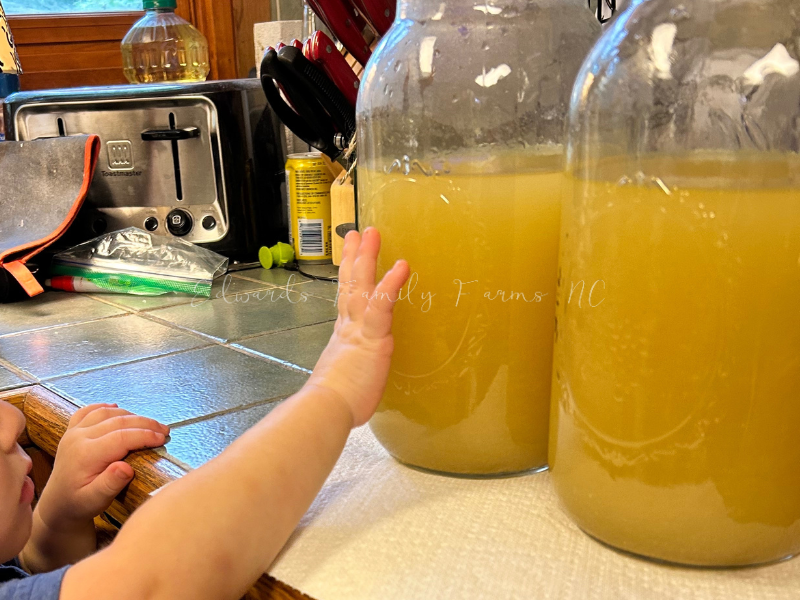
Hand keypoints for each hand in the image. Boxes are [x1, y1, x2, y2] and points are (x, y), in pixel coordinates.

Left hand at [37, 403, 168, 530]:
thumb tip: (126, 468)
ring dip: (131, 415)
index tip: (163, 438)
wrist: (58, 503)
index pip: (121, 437)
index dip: (145, 435)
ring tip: (150, 424)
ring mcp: (74, 431)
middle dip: (145, 423)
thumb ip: (110, 485)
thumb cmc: (80, 504)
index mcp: (85, 454)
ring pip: (106, 412)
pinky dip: (105, 407)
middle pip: (117, 421)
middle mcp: (78, 438)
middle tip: (164, 430)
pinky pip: (88, 411)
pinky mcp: (72, 430)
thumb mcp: (95, 502)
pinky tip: (117, 407)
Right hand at [307, 228, 408, 426]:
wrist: (327, 409)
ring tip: (373, 233)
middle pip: (351, 284)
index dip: (347, 277)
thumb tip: (345, 385)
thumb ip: (347, 375)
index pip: (345, 299)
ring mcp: (359, 329)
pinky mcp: (373, 336)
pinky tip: (401, 265)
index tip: (348, 257)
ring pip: (363, 285)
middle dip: (355, 257)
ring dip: (369, 257)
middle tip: (357, 233)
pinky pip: (383, 304)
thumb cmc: (335, 405)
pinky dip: (391, 283)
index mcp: (343, 337)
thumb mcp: (341, 383)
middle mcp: (348, 328)